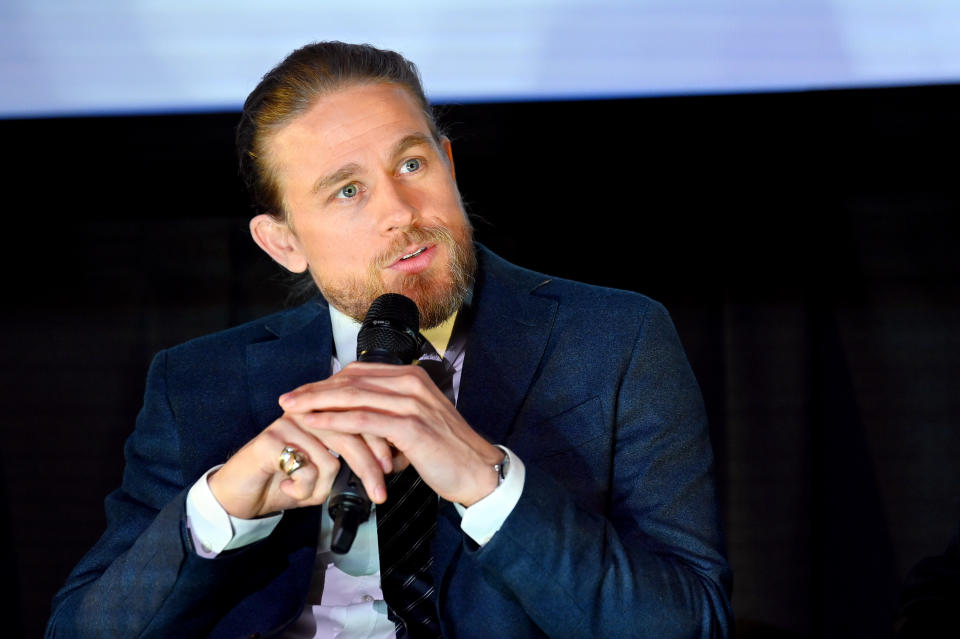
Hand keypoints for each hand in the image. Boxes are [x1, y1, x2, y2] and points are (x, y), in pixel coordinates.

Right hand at [207, 410, 394, 519]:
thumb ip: (353, 464)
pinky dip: (306, 488)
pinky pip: (307, 467)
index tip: (396, 468)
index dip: (384, 441)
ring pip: (333, 453)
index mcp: (325, 411)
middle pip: (353, 431)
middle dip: (370, 466)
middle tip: (379, 493)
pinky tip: (292, 490)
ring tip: (316, 494)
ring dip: (329, 485)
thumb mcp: (327, 474)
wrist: (242, 495)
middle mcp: (309, 411)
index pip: (364, 417)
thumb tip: (389, 465)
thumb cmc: (286, 481)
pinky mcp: (272, 438)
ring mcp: (290, 422)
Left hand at [280, 361, 503, 506]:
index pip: (360, 372)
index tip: (303, 392)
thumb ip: (389, 414)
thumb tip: (356, 419)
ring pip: (354, 396)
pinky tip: (316, 424)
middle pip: (352, 380)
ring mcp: (412, 403)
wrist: (477, 471)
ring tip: (293, 410)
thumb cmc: (446, 452)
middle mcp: (412, 384)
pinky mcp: (411, 427)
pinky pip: (364, 420)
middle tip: (287, 399)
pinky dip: (336, 421)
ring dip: (318, 402)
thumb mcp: (416, 423)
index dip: (327, 381)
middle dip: (315, 389)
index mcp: (412, 378)